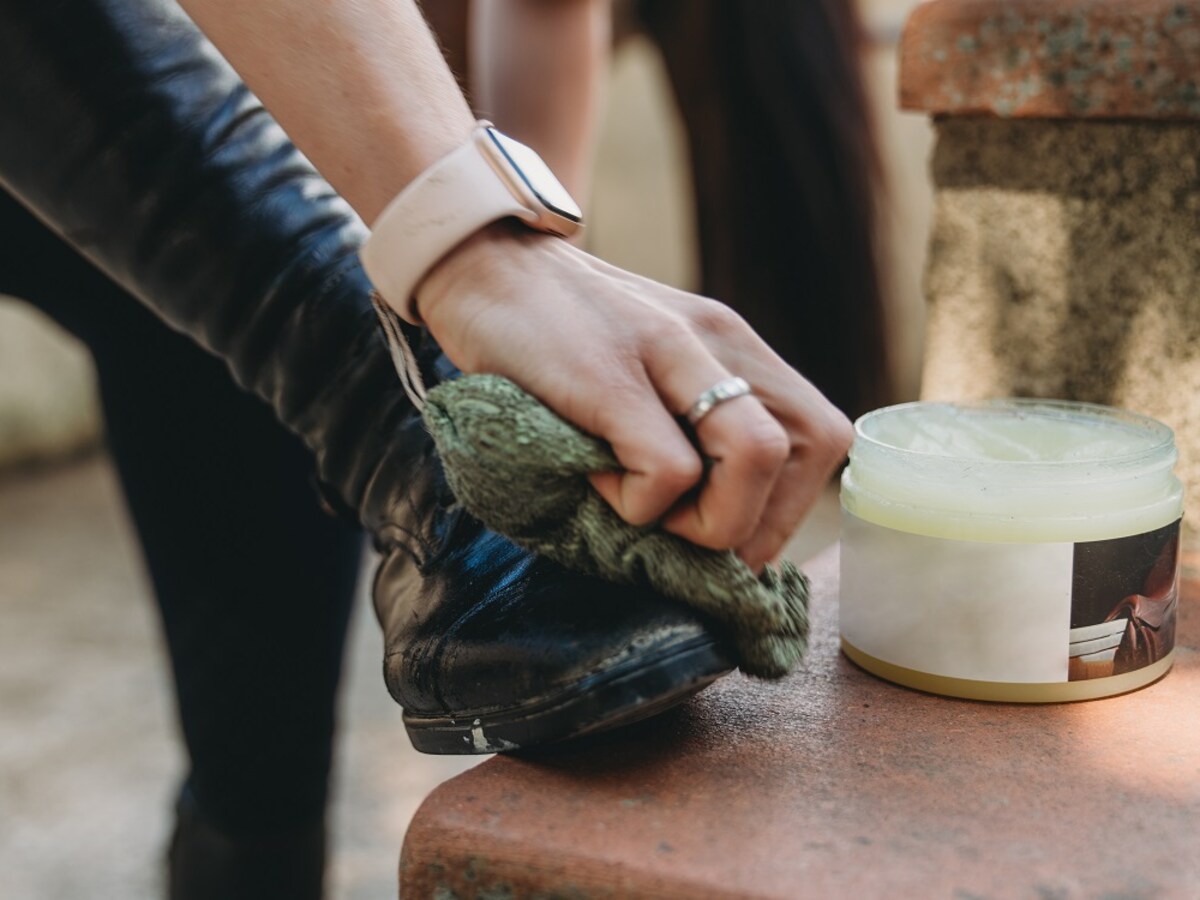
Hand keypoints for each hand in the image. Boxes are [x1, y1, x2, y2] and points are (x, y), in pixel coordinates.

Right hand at [417, 222, 853, 570]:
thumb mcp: (649, 360)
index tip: (729, 535)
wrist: (482, 264)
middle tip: (692, 538)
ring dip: (708, 519)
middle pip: (812, 446)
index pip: (822, 435)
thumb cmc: (562, 333)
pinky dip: (638, 505)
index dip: (790, 507)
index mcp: (734, 345)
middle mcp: (717, 342)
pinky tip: (594, 481)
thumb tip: (714, 522)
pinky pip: (666, 470)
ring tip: (645, 509)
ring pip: (755, 456)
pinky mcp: (608, 377)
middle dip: (761, 523)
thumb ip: (691, 415)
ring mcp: (666, 352)